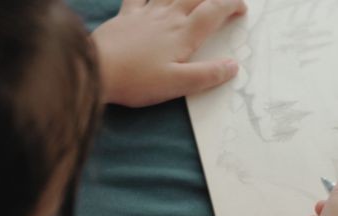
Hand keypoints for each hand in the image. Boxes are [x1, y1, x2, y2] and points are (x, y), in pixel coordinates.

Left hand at [91, 0, 246, 107]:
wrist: (96, 69)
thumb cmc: (136, 80)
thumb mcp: (176, 84)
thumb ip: (207, 75)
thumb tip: (232, 66)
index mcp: (183, 34)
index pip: (214, 10)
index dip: (231, 4)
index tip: (241, 9)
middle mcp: (167, 17)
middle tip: (224, 0)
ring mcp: (146, 13)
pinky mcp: (126, 15)